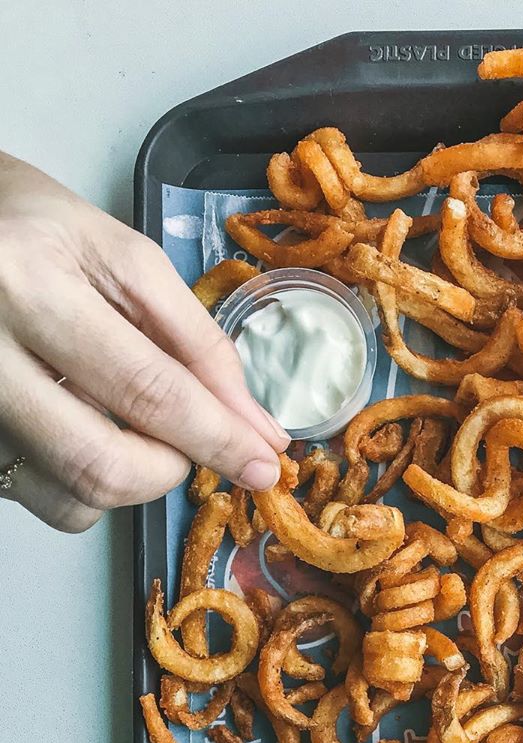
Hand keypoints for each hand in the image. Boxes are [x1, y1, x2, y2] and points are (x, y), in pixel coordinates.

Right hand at [0, 151, 286, 530]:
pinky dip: (84, 481)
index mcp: (30, 287)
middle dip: (171, 469)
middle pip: (103, 465)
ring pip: (72, 499)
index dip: (218, 437)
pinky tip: (84, 428)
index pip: (147, 391)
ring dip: (130, 480)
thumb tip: (253, 427)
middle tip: (192, 442)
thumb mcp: (120, 255)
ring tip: (132, 424)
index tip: (264, 463)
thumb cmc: (26, 229)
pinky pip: (41, 498)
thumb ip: (194, 341)